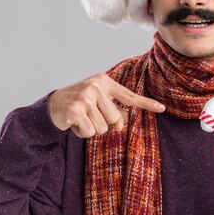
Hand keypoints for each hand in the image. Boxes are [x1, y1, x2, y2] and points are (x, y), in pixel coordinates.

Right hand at [48, 73, 165, 137]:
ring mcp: (85, 97)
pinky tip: (74, 124)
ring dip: (92, 129)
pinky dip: (82, 133)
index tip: (162, 109)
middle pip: (115, 119)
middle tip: (89, 116)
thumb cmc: (79, 105)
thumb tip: (122, 124)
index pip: (129, 96)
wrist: (51, 107)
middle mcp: (96, 86)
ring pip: (103, 128)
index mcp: (104, 81)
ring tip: (81, 119)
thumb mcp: (97, 102)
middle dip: (104, 124)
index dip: (146, 104)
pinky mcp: (76, 110)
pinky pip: (90, 132)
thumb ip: (112, 110)